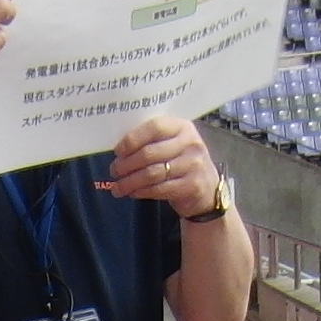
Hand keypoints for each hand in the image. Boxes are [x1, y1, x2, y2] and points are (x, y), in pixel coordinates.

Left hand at [99, 114, 222, 217]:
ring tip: (118, 187)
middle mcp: (190, 143)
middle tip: (114, 171)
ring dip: (130, 182)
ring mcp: (193, 165)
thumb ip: (152, 141)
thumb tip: (119, 149)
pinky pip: (159, 189)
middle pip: (150, 153)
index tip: (117, 151)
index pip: (154, 127)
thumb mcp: (173, 144)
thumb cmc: (182, 162)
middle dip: (126, 164)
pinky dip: (141, 192)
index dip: (132, 139)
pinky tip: (132, 193)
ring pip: (152, 174)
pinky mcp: (192, 186)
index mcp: (182, 127)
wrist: (207, 188)